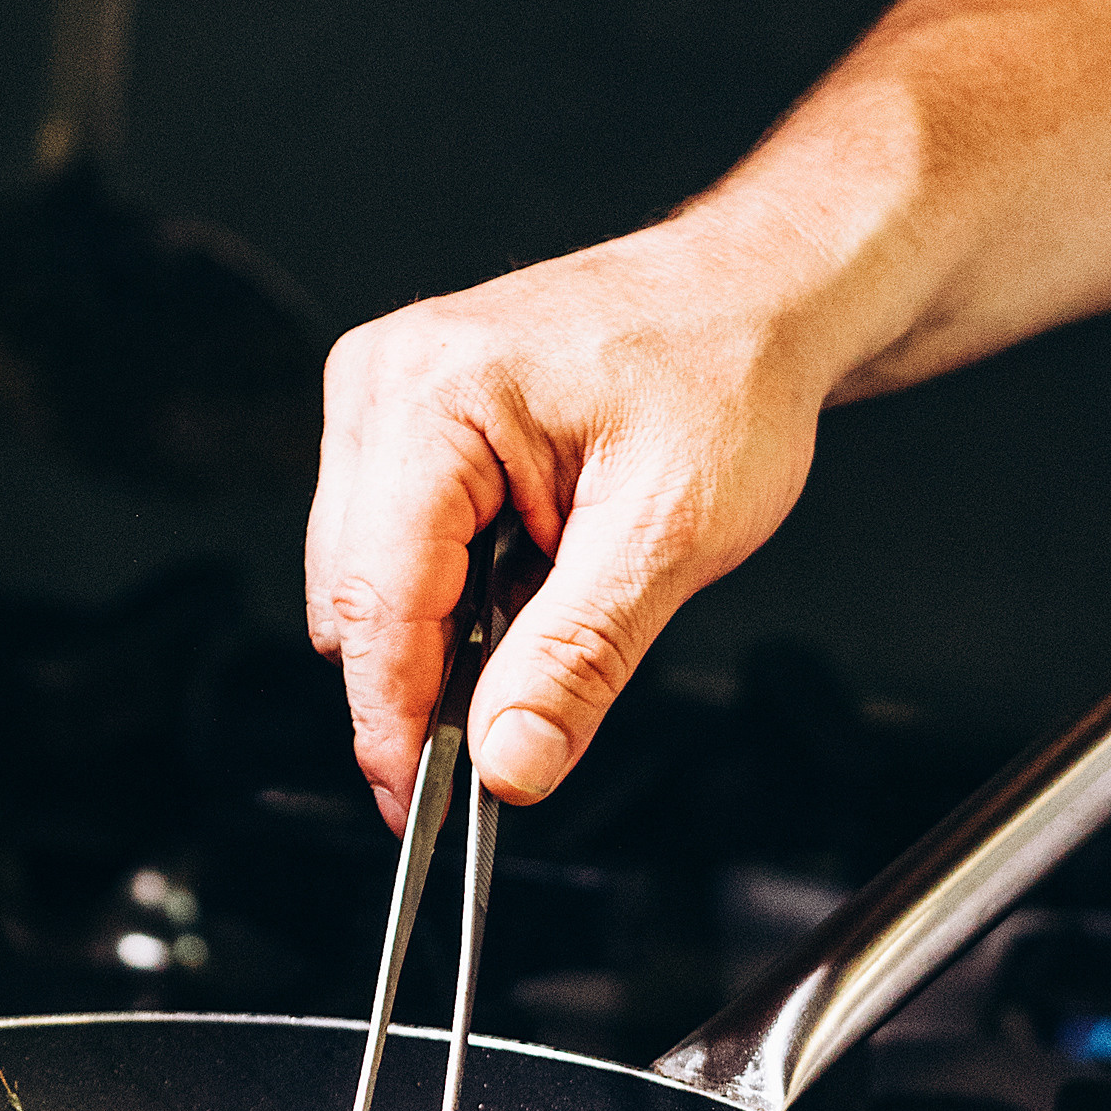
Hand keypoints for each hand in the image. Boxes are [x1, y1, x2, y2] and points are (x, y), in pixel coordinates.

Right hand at [305, 215, 827, 831]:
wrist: (754, 298)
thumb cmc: (724, 375)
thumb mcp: (669, 534)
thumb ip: (577, 657)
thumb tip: (509, 762)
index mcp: (433, 395)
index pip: (377, 599)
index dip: (395, 722)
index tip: (423, 811)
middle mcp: (385, 382)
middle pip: (356, 597)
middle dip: (426, 682)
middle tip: (517, 737)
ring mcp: (383, 395)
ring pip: (365, 579)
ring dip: (444, 632)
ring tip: (553, 606)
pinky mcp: (402, 418)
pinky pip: (391, 543)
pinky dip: (452, 590)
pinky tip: (527, 574)